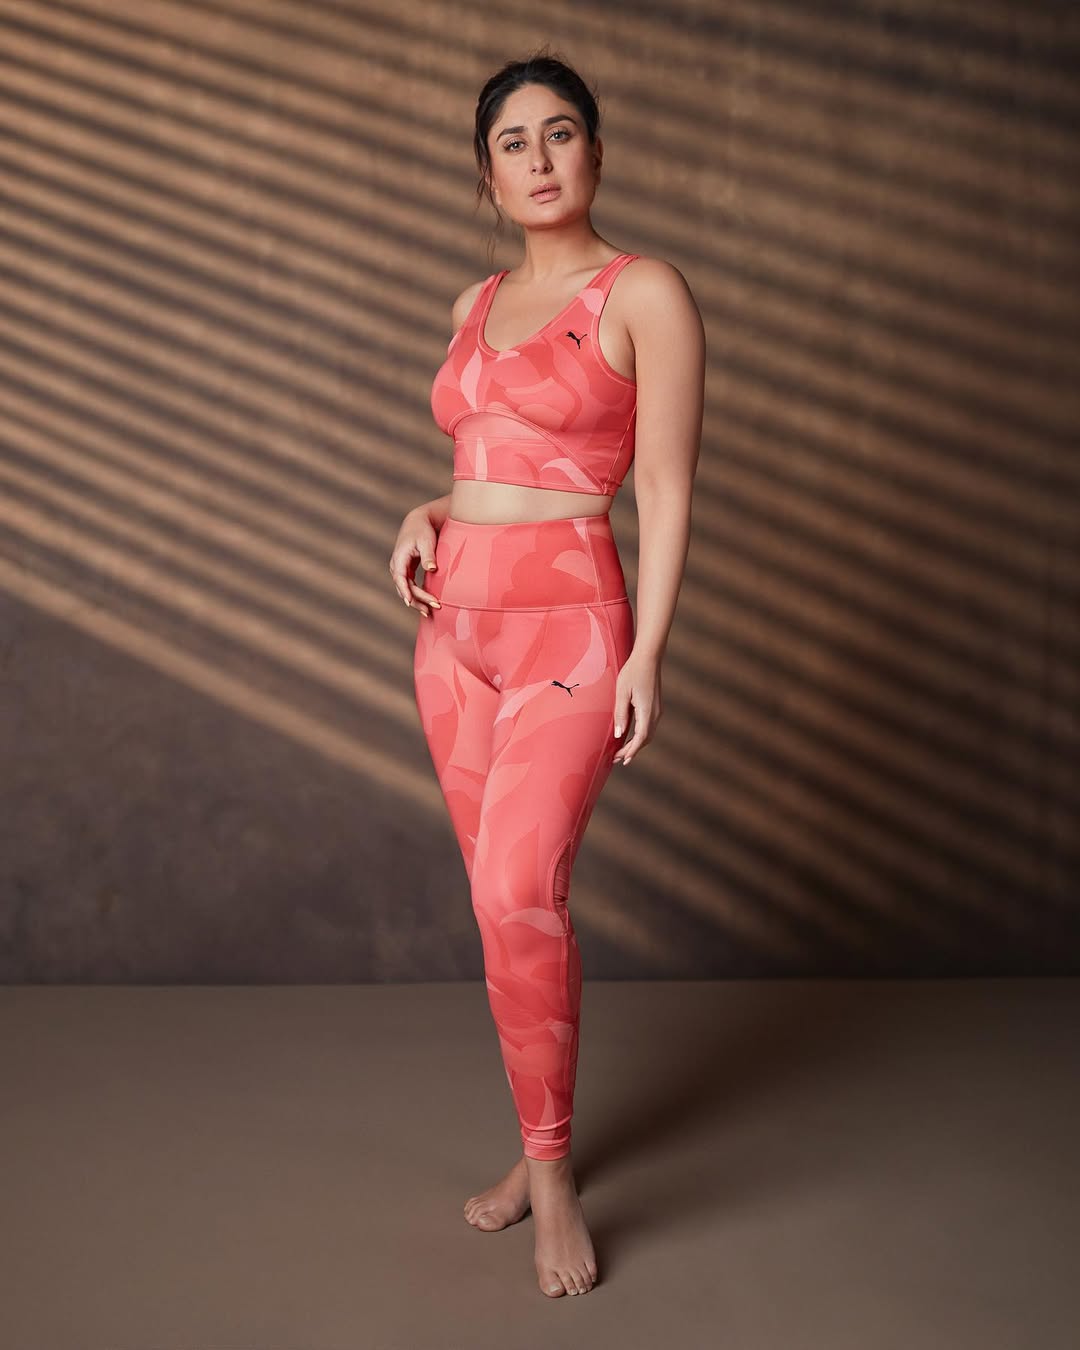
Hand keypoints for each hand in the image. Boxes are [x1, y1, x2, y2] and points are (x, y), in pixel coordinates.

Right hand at [389, 507, 441, 616]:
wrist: (418, 522)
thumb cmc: (422, 530)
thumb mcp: (426, 541)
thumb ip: (428, 555)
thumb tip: (432, 569)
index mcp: (399, 558)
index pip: (400, 578)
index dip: (405, 591)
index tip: (411, 602)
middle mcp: (396, 566)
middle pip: (404, 588)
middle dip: (418, 599)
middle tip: (434, 606)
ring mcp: (400, 570)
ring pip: (406, 590)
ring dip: (417, 601)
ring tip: (430, 612)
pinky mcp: (406, 572)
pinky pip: (410, 587)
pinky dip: (417, 596)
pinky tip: (426, 604)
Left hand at [612, 649, 662, 765]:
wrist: (648, 657)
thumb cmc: (632, 672)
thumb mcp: (622, 692)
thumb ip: (620, 714)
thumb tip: (619, 734)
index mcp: (647, 711)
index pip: (641, 738)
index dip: (631, 750)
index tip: (622, 759)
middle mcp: (655, 713)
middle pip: (645, 739)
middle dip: (632, 750)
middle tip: (617, 759)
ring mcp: (657, 709)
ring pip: (648, 733)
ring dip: (636, 744)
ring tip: (622, 751)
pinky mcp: (655, 706)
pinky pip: (648, 726)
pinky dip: (640, 735)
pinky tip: (630, 736)